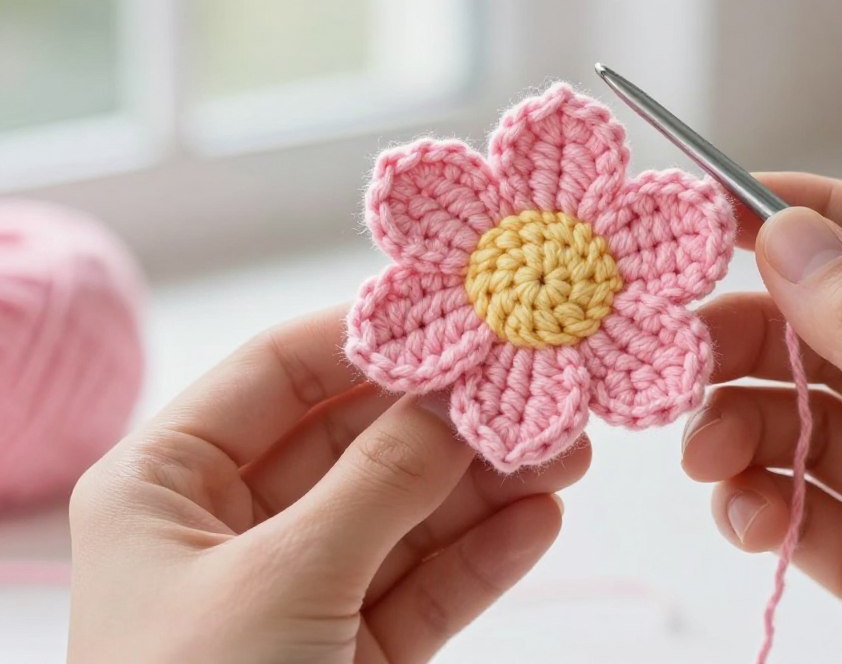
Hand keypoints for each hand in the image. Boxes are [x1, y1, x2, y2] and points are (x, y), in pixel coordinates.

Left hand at [68, 306, 589, 663]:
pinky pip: (422, 586)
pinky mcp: (350, 651)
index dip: (370, 340)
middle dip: (449, 420)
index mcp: (167, 483)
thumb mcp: (282, 581)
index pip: (279, 372)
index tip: (460, 319)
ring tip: (566, 451)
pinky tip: (540, 520)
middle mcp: (231, 525)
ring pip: (403, 513)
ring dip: (484, 483)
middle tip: (539, 391)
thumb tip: (459, 396)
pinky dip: (481, 557)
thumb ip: (379, 481)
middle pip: (357, 442)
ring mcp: (297, 588)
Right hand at [682, 174, 841, 663]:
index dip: (809, 214)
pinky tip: (752, 522)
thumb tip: (787, 232)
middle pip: (823, 329)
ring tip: (706, 458)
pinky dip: (756, 503)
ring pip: (795, 416)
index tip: (714, 209)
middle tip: (682, 355)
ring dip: (735, 430)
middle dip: (746, 341)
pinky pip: (793, 500)